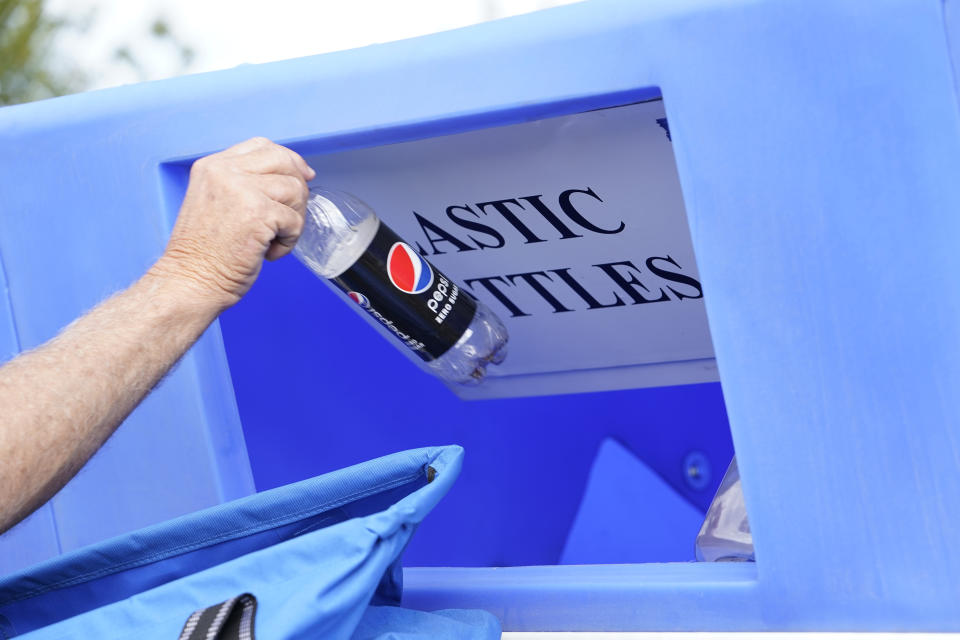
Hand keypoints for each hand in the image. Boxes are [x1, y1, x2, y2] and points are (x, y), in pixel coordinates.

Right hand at [152, 137, 315, 310]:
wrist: (190, 281)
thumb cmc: (204, 254)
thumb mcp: (216, 202)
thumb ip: (244, 184)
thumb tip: (293, 176)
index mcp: (213, 166)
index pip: (262, 145)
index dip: (288, 160)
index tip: (301, 177)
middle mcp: (225, 171)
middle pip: (284, 162)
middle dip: (297, 190)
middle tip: (288, 218)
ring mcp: (242, 190)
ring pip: (295, 190)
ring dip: (293, 220)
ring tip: (273, 240)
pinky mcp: (259, 212)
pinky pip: (295, 220)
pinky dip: (289, 241)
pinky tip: (269, 253)